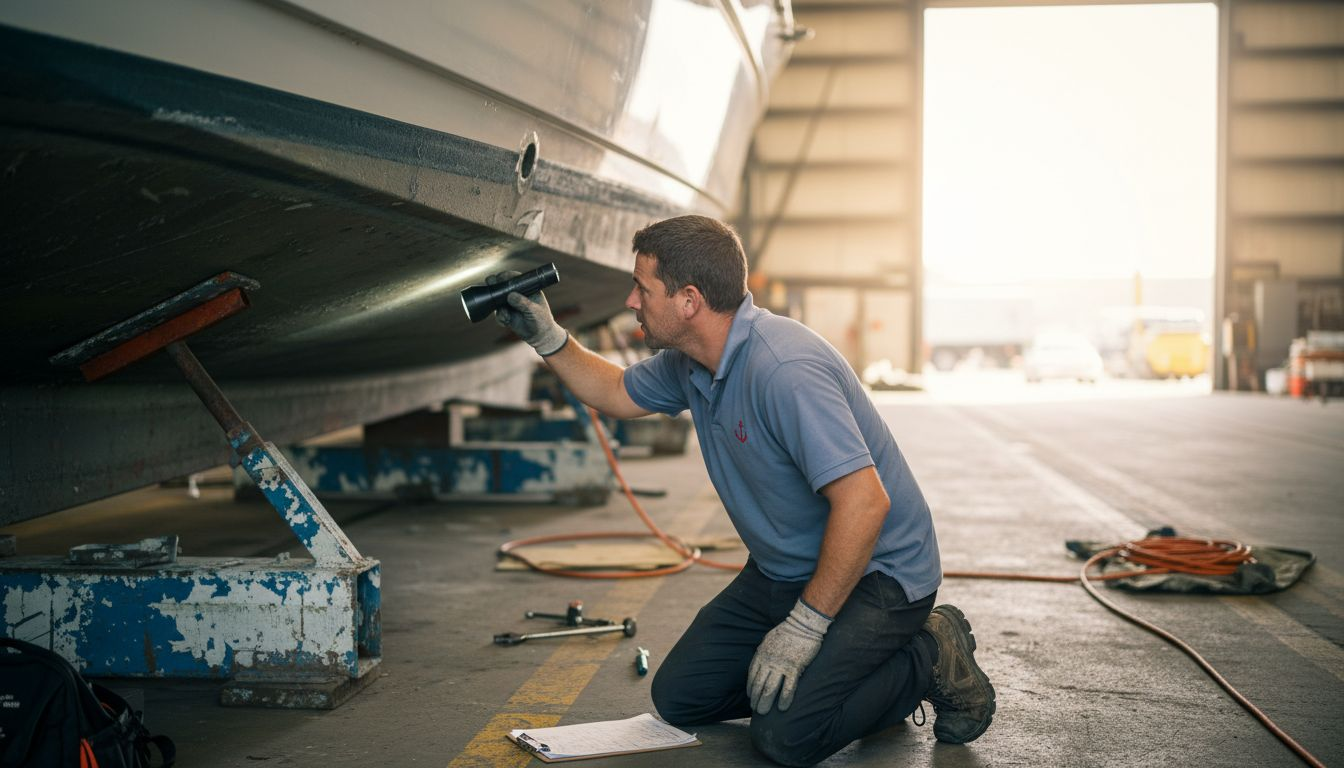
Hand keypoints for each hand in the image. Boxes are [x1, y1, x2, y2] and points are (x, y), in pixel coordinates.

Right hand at [488, 271, 567, 355]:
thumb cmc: (542, 320)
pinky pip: (498, 314)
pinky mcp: (506, 314)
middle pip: (502, 287)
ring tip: (506, 316)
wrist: (540, 336)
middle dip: (494, 287)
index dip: (505, 277)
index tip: (499, 278)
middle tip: (491, 288)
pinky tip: (506, 322)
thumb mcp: (535, 311)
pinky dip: (500, 318)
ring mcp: (510, 304)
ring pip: (497, 301)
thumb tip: (511, 295)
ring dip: (498, 308)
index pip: (514, 278)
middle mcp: (517, 294)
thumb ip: (523, 303)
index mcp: (527, 289)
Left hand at [747, 599, 831, 714]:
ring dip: (765, 702)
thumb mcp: (769, 639)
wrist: (803, 624)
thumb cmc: (787, 630)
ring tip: (763, 713)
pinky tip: (781, 708)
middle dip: (755, 698)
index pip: (752, 675)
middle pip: (759, 684)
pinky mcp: (795, 668)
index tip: (750, 696)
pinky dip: (784, 699)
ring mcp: (781, 665)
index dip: (750, 687)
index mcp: (761, 654)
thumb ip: (764, 652)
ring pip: (770, 688)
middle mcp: (768, 661)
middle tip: (755, 710)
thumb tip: (761, 663)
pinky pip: (788, 687)